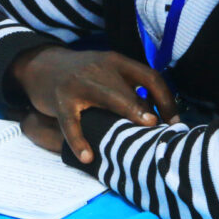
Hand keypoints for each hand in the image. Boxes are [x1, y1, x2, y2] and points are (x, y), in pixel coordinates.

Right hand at [11, 46, 177, 164]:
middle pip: (128, 88)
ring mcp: (78, 83)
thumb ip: (128, 89)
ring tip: (134, 138)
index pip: (150, 77)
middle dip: (144, 109)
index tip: (175, 122)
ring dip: (124, 114)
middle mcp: (99, 68)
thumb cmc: (83, 77)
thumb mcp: (106, 74)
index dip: (166, 100)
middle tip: (158, 129)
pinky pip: (72, 122)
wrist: (43, 66)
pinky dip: (79, 140)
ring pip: (105, 98)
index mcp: (116, 62)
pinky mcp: (60, 99)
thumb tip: (160, 118)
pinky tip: (87, 157)